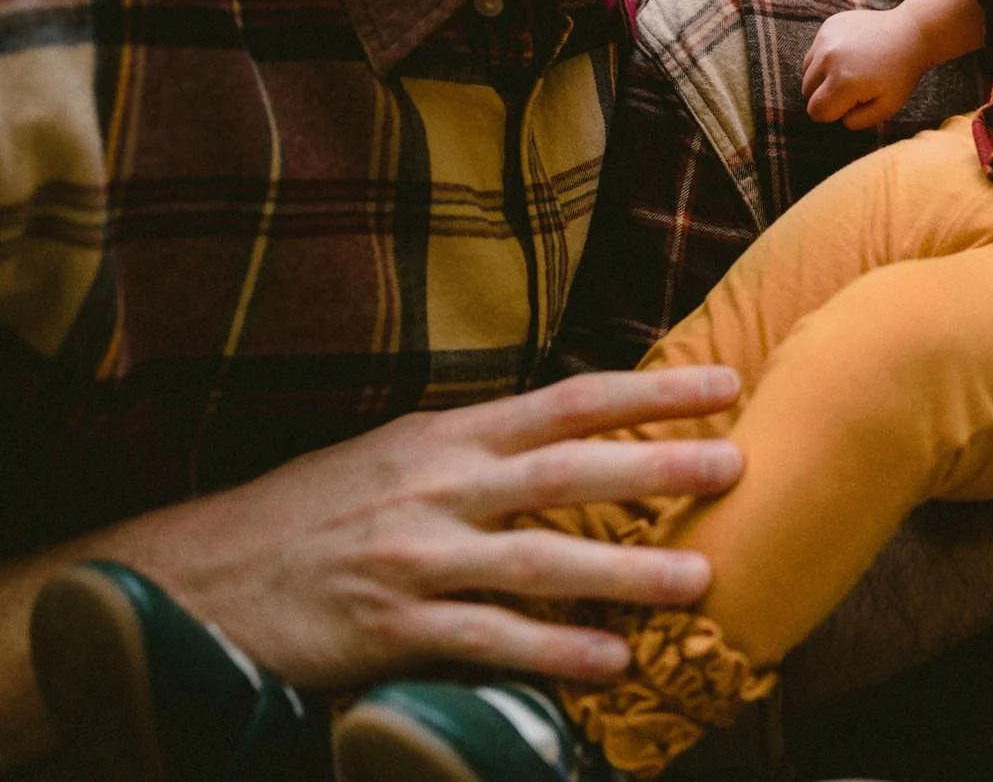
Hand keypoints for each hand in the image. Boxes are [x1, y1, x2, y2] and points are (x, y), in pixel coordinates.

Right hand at [148, 368, 744, 688]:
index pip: (566, 400)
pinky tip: (609, 662)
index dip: (648, 394)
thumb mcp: (396, 455)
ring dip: (625, 570)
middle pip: (567, 468)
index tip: (725, 387)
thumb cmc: (311, 512)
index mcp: (447, 436)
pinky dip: (552, 652)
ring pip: (539, 559)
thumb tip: (570, 432)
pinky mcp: (391, 627)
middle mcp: (439, 486)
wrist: (197, 574)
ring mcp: (416, 556)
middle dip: (658, 465)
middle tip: (738, 465)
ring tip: (700, 581)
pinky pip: (488, 640)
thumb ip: (479, 447)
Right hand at [802, 7, 925, 128]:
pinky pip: (814, 52)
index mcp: (843, 82)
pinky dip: (825, 59)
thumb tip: (838, 118)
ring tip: (849, 73)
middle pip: (807, 92)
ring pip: (807, 72)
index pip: (816, 112)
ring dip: (822, 78)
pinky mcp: (828, 26)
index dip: (832, 115)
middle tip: (852, 90)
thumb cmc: (901, 74)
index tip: (850, 106)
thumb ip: (859, 121)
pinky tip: (849, 56)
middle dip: (826, 97)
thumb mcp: (888, 107)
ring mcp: (826, 39)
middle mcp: (829, 59)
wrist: (911, 33)